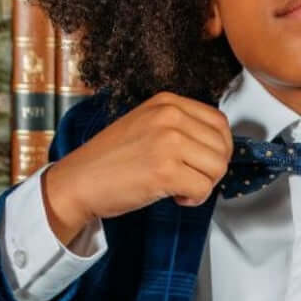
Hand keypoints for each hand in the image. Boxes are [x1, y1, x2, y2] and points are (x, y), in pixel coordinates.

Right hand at [42, 91, 233, 242]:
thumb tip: (216, 146)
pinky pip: (203, 188)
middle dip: (212, 169)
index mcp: (166, 102)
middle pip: (223, 146)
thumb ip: (180, 127)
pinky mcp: (165, 170)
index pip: (219, 122)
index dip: (218, 148)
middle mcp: (169, 116)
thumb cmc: (109, 160)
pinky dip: (194, 199)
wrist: (78, 182)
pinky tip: (175, 196)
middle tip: (190, 177)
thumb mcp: (146, 126)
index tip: (202, 162)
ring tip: (180, 186)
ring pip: (217, 167)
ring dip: (204, 185)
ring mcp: (167, 142)